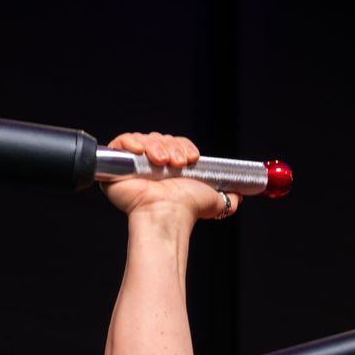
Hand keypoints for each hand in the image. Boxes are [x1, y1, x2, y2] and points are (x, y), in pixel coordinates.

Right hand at [101, 131, 240, 222]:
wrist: (169, 215)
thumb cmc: (187, 209)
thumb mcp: (215, 200)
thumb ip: (228, 197)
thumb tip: (239, 197)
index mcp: (170, 170)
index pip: (173, 144)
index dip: (183, 145)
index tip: (193, 157)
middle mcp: (150, 167)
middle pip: (159, 139)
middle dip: (172, 146)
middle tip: (180, 162)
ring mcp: (131, 166)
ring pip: (144, 139)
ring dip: (157, 146)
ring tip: (164, 164)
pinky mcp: (115, 166)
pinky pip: (120, 142)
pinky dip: (132, 142)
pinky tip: (143, 153)